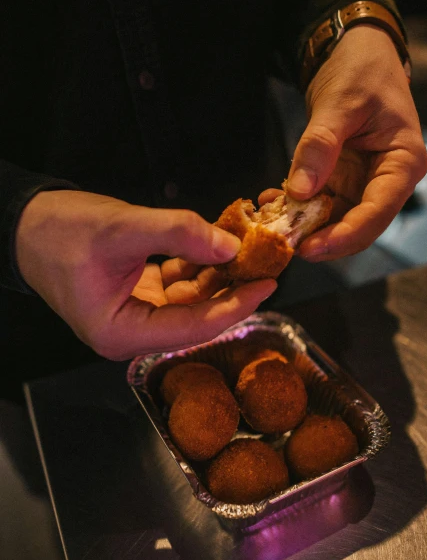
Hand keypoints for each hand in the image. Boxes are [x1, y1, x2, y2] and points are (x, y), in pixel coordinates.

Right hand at [15, 190, 275, 359]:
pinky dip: (199, 265)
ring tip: (250, 250)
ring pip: (192, 299)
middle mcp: (132, 332)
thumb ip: (177, 233)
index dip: (234, 307)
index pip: (193, 327)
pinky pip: (180, 285)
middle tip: (267, 264)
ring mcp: (137, 315)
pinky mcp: (141, 296)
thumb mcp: (122, 228)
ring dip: (218, 275)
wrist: (26, 224)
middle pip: (197, 317)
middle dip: (231, 289)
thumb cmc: (59, 232)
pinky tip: (219, 245)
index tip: (267, 285)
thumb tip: (229, 245)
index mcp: (122, 334)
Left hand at [275, 24, 426, 260]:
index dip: (345, 236)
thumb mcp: (339, 102)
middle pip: (358, 226)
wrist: (355, 52)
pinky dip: (297, 209)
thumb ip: (320, 146)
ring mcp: (364, 184)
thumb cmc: (360, 70)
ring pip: (337, 222)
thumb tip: (299, 192)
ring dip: (305, 228)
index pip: (378, 212)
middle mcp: (387, 180)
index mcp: (403, 162)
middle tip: (285, 246)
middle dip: (323, 240)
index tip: (311, 249)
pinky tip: (271, 204)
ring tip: (272, 225)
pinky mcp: (343, 182)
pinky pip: (321, 206)